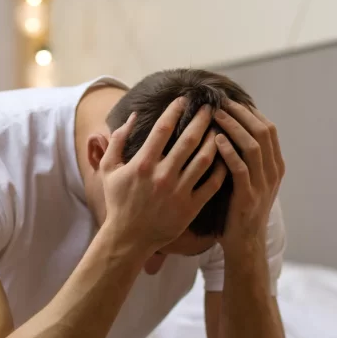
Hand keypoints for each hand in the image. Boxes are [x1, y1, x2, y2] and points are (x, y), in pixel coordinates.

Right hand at [99, 99, 226, 254]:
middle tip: (211, 107)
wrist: (129, 238)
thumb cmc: (119, 202)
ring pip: (204, 159)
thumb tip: (134, 116)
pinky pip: (212, 184)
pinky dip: (221, 168)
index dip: (176, 110)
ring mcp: (179, 191)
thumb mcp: (110, 169)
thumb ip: (117, 140)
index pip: (163, 128)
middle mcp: (163, 175)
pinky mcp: (190, 206)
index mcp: (143, 163)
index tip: (185, 99)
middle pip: (189, 140)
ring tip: (221, 128)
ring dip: (215, 140)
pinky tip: (226, 156)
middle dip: (202, 119)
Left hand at [213, 102, 285, 249]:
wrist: (245, 243)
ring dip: (234, 127)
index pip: (268, 129)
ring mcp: (263, 184)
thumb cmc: (241, 209)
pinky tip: (215, 139)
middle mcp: (273, 173)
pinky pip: (240, 168)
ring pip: (253, 146)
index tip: (231, 100)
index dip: (250, 112)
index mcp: (276, 166)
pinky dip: (228, 151)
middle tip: (222, 102)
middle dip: (242, 113)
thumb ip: (247, 158)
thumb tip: (231, 129)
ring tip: (215, 115)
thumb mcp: (251, 180)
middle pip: (263, 132)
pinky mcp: (248, 196)